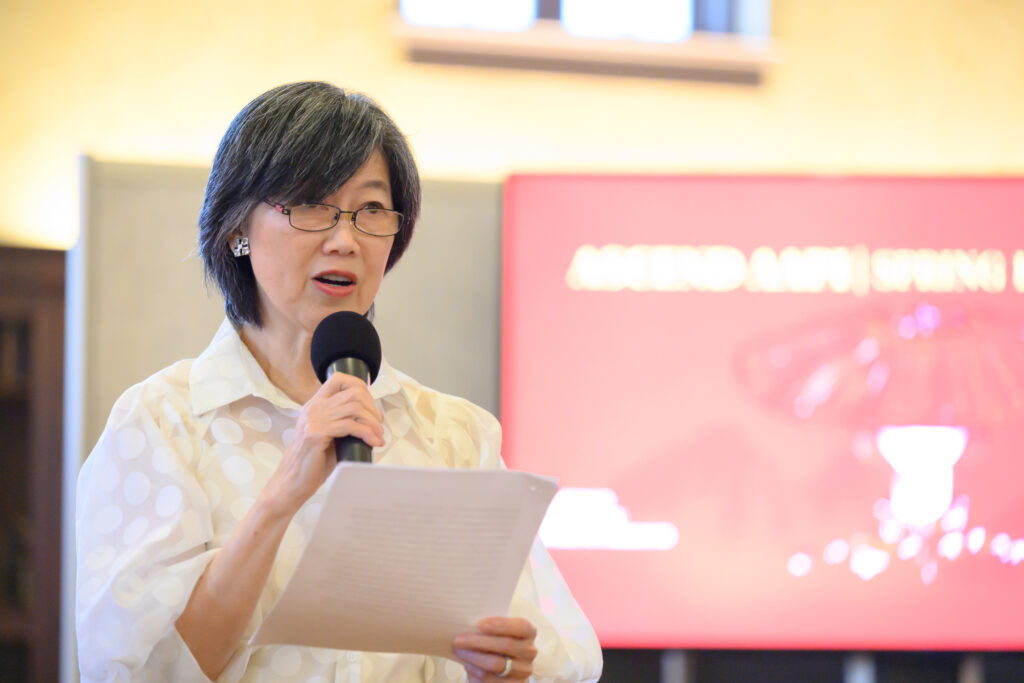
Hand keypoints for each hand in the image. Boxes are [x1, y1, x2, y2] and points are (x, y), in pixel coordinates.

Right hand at [261, 372, 383, 516]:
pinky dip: (367, 433)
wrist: (291, 484)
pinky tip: (373, 443)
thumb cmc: (313, 463)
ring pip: (355, 408)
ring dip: (373, 422)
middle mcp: (313, 408)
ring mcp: (313, 419)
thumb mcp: (331, 436)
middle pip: (353, 393)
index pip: (339, 379)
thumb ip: (346, 423)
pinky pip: (350, 426)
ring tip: (378, 437)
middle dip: (373, 408)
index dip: (361, 387)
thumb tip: (376, 417)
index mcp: (315, 405)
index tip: (372, 408)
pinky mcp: (315, 434)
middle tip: (379, 426)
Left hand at [452, 617, 537, 681]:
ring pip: (496, 664)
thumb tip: (468, 625)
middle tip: (458, 640)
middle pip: (505, 645)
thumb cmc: (498, 641)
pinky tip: (467, 666)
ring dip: (473, 658)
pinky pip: (491, 680)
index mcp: (529, 632)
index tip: (479, 624)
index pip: (520, 627)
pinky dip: (476, 672)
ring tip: (459, 652)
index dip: (501, 625)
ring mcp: (524, 671)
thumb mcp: (499, 631)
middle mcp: (530, 651)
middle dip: (478, 642)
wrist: (507, 666)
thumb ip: (490, 627)